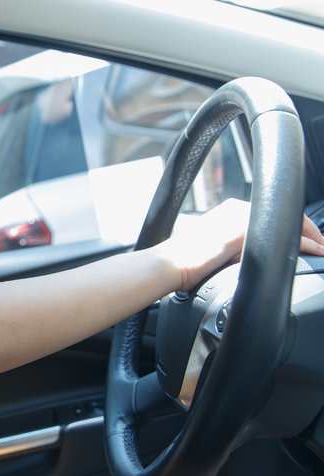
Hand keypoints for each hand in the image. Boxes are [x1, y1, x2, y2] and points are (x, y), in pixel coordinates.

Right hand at [157, 199, 323, 291]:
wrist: (167, 267)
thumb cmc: (182, 265)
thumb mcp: (213, 253)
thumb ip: (234, 250)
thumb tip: (247, 261)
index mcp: (229, 212)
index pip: (270, 213)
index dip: (296, 228)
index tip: (308, 243)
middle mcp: (236, 209)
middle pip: (284, 214)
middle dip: (308, 231)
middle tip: (321, 247)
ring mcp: (238, 217)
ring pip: (286, 222)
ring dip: (309, 238)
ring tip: (322, 250)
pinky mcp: (240, 231)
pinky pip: (281, 235)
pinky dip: (304, 244)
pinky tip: (315, 252)